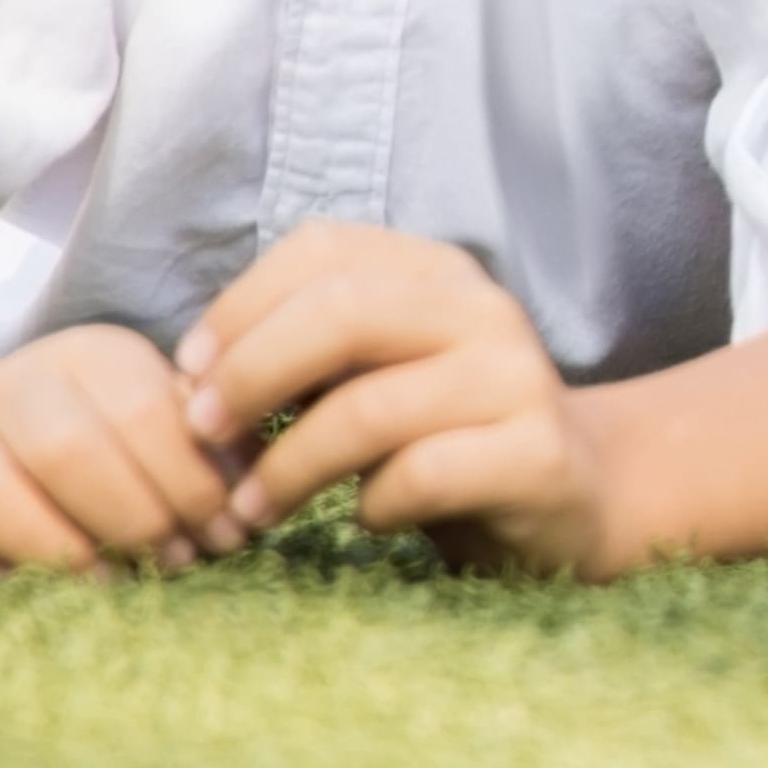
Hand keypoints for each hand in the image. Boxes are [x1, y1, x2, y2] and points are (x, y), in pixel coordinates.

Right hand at [0, 321, 246, 581]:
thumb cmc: (116, 445)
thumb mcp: (173, 422)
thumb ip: (217, 447)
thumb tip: (254, 499)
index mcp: (88, 356)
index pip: (142, 411)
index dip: (191, 482)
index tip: (226, 532)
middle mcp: (7, 386)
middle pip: (64, 448)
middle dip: (134, 517)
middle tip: (177, 562)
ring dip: (57, 550)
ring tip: (115, 584)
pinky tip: (32, 594)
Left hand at [178, 224, 632, 576]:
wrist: (577, 491)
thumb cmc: (443, 432)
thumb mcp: (375, 371)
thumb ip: (305, 354)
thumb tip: (193, 380)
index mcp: (438, 273)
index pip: (323, 249)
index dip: (240, 306)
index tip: (190, 372)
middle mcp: (485, 311)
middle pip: (343, 314)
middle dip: (252, 375)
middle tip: (204, 434)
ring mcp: (519, 381)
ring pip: (371, 408)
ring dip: (288, 466)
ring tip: (251, 508)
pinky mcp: (537, 456)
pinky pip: (423, 477)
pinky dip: (372, 505)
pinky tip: (366, 518)